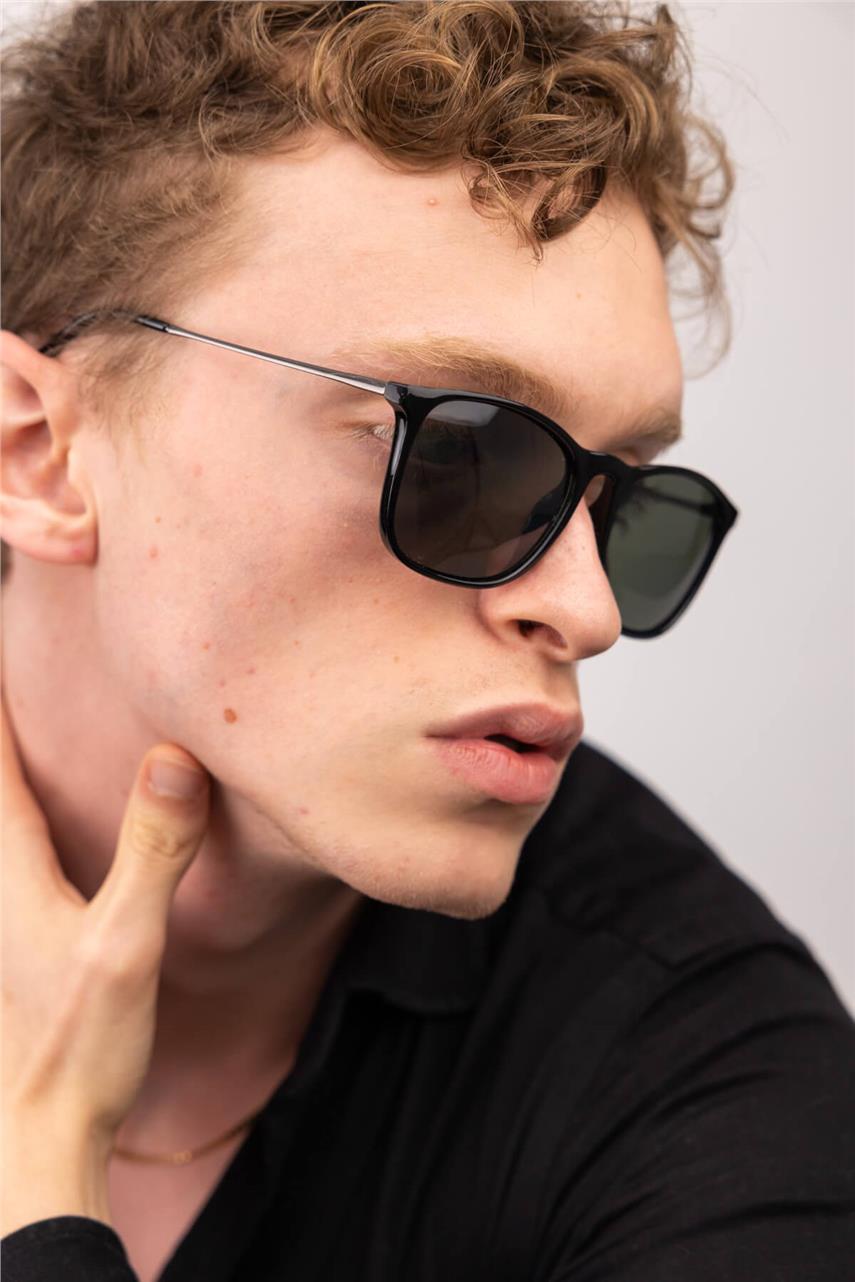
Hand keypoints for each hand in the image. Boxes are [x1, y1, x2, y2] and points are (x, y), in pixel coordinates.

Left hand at [0, 685, 209, 1236]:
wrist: (31, 1138)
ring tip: (18, 721)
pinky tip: (39, 813)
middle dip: (1, 718)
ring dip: (8, 761)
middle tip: (15, 644)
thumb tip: (173, 753)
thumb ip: (154, 847)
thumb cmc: (76, 1046)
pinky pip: (8, 843)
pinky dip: (15, 803)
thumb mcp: (127, 944)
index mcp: (8, 862)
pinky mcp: (7, 935)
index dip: (0, 687)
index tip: (9, 609)